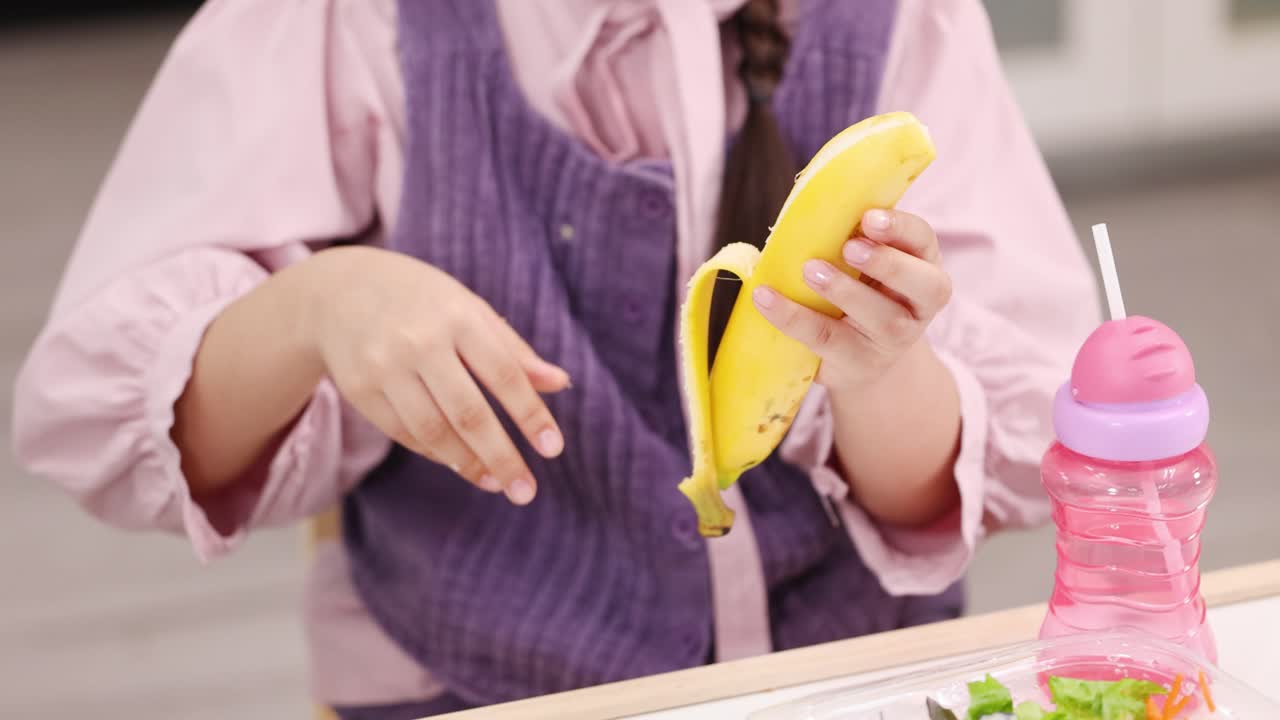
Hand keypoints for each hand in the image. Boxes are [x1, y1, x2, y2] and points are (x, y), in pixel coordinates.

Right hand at [302, 246, 568, 504]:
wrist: (339, 291)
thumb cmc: (423, 301)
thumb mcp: (470, 309)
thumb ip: (513, 350)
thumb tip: (561, 383)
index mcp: (458, 316)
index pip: (504, 374)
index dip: (531, 414)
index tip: (553, 449)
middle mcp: (419, 342)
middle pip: (468, 413)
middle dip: (502, 457)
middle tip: (526, 492)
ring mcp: (385, 368)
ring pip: (433, 431)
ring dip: (469, 464)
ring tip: (496, 483)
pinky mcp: (360, 390)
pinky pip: (404, 433)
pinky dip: (436, 453)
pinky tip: (460, 463)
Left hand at [751, 208, 951, 391]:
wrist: (860, 358)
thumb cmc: (858, 291)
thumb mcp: (864, 263)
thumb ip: (850, 237)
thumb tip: (802, 212)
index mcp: (922, 264)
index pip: (922, 240)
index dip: (901, 228)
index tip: (869, 218)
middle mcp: (920, 304)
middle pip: (926, 285)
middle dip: (888, 263)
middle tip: (851, 247)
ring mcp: (895, 338)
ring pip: (883, 318)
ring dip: (845, 291)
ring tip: (810, 271)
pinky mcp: (859, 361)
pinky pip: (827, 338)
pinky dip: (793, 316)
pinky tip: (766, 298)